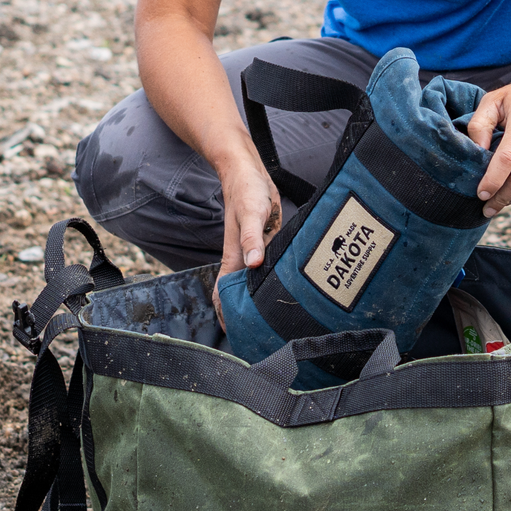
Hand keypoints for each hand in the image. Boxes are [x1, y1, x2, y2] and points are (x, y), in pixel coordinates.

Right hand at [213, 153, 281, 323]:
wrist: (248, 172)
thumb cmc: (247, 191)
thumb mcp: (251, 214)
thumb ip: (253, 239)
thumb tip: (253, 264)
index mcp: (235, 258)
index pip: (224, 294)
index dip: (227, 316)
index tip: (237, 337)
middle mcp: (243, 259)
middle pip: (239, 295)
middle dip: (245, 316)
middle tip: (261, 338)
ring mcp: (255, 253)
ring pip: (254, 283)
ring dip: (259, 300)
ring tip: (274, 322)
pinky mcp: (267, 245)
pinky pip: (267, 269)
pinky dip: (271, 281)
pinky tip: (286, 289)